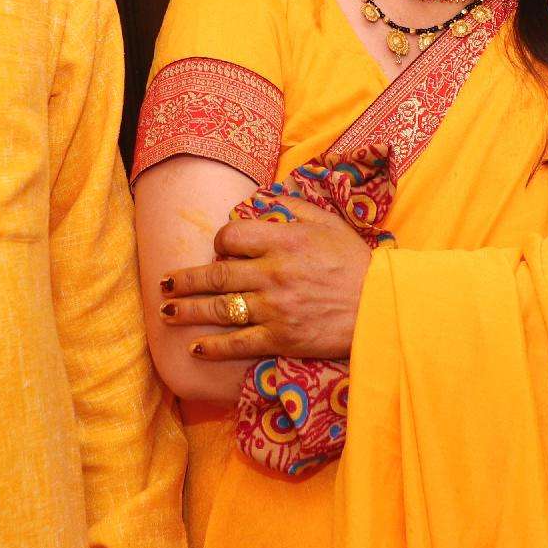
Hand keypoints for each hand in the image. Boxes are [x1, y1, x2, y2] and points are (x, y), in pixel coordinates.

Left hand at [160, 198, 374, 361]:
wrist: (382, 308)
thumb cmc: (357, 263)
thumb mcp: (328, 223)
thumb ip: (294, 207)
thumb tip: (264, 199)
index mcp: (284, 240)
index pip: (232, 236)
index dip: (219, 242)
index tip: (218, 250)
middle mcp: (273, 272)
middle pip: (216, 274)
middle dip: (185, 279)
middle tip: (164, 283)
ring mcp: (274, 308)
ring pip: (220, 308)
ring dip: (187, 310)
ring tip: (167, 310)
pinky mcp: (281, 338)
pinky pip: (238, 343)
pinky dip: (213, 347)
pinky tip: (195, 348)